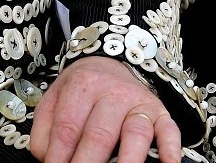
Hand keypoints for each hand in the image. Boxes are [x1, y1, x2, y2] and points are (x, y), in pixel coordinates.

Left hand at [29, 56, 178, 162]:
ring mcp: (138, 103)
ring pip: (135, 134)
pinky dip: (170, 151)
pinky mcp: (161, 113)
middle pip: (99, 134)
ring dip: (127, 161)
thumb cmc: (80, 90)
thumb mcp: (54, 98)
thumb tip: (46, 158)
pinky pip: (169, 132)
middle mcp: (111, 92)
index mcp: (81, 85)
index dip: (60, 154)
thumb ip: (45, 128)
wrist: (109, 63)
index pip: (68, 127)